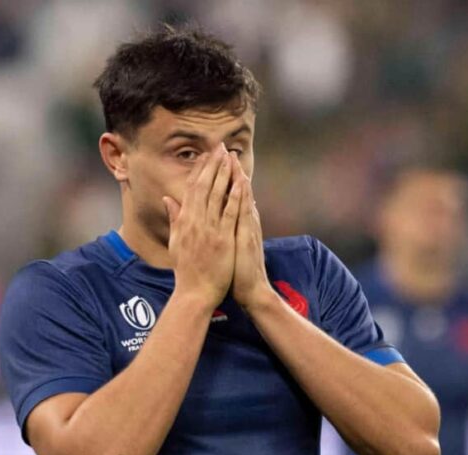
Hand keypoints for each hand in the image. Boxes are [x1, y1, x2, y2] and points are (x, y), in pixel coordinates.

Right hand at [163, 143, 241, 305]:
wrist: (195, 292)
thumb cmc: (187, 270)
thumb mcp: (175, 241)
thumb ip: (174, 219)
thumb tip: (168, 199)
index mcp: (184, 221)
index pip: (192, 189)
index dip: (200, 170)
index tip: (207, 155)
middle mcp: (195, 221)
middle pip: (204, 186)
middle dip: (213, 165)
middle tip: (220, 147)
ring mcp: (209, 229)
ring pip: (217, 195)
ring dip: (224, 174)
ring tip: (231, 157)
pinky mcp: (223, 238)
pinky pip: (230, 213)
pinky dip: (235, 196)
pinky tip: (241, 182)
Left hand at [228, 156, 272, 309]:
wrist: (251, 291)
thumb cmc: (237, 272)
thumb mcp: (228, 248)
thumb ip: (224, 230)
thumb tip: (218, 217)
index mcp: (236, 225)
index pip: (229, 197)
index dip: (223, 179)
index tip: (216, 161)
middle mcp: (244, 223)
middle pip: (237, 193)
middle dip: (230, 171)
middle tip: (226, 150)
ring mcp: (247, 229)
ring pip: (243, 199)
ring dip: (238, 178)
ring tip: (234, 159)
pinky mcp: (248, 237)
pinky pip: (245, 214)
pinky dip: (243, 198)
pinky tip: (242, 184)